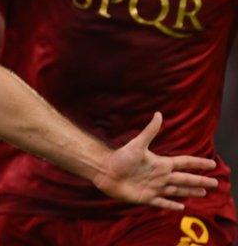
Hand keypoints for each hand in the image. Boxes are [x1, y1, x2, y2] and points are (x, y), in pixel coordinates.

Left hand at [92, 112, 217, 209]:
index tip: (212, 163)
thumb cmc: (120, 156)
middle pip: (185, 179)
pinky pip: (162, 202)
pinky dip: (171, 205)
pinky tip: (181, 207)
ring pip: (177, 190)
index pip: (184, 163)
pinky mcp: (146, 198)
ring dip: (190, 192)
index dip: (198, 163)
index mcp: (160, 164)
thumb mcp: (137, 144)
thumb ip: (149, 131)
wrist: (104, 171)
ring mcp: (154, 188)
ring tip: (203, 194)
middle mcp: (160, 176)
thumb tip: (158, 114)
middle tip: (215, 183)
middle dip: (200, 181)